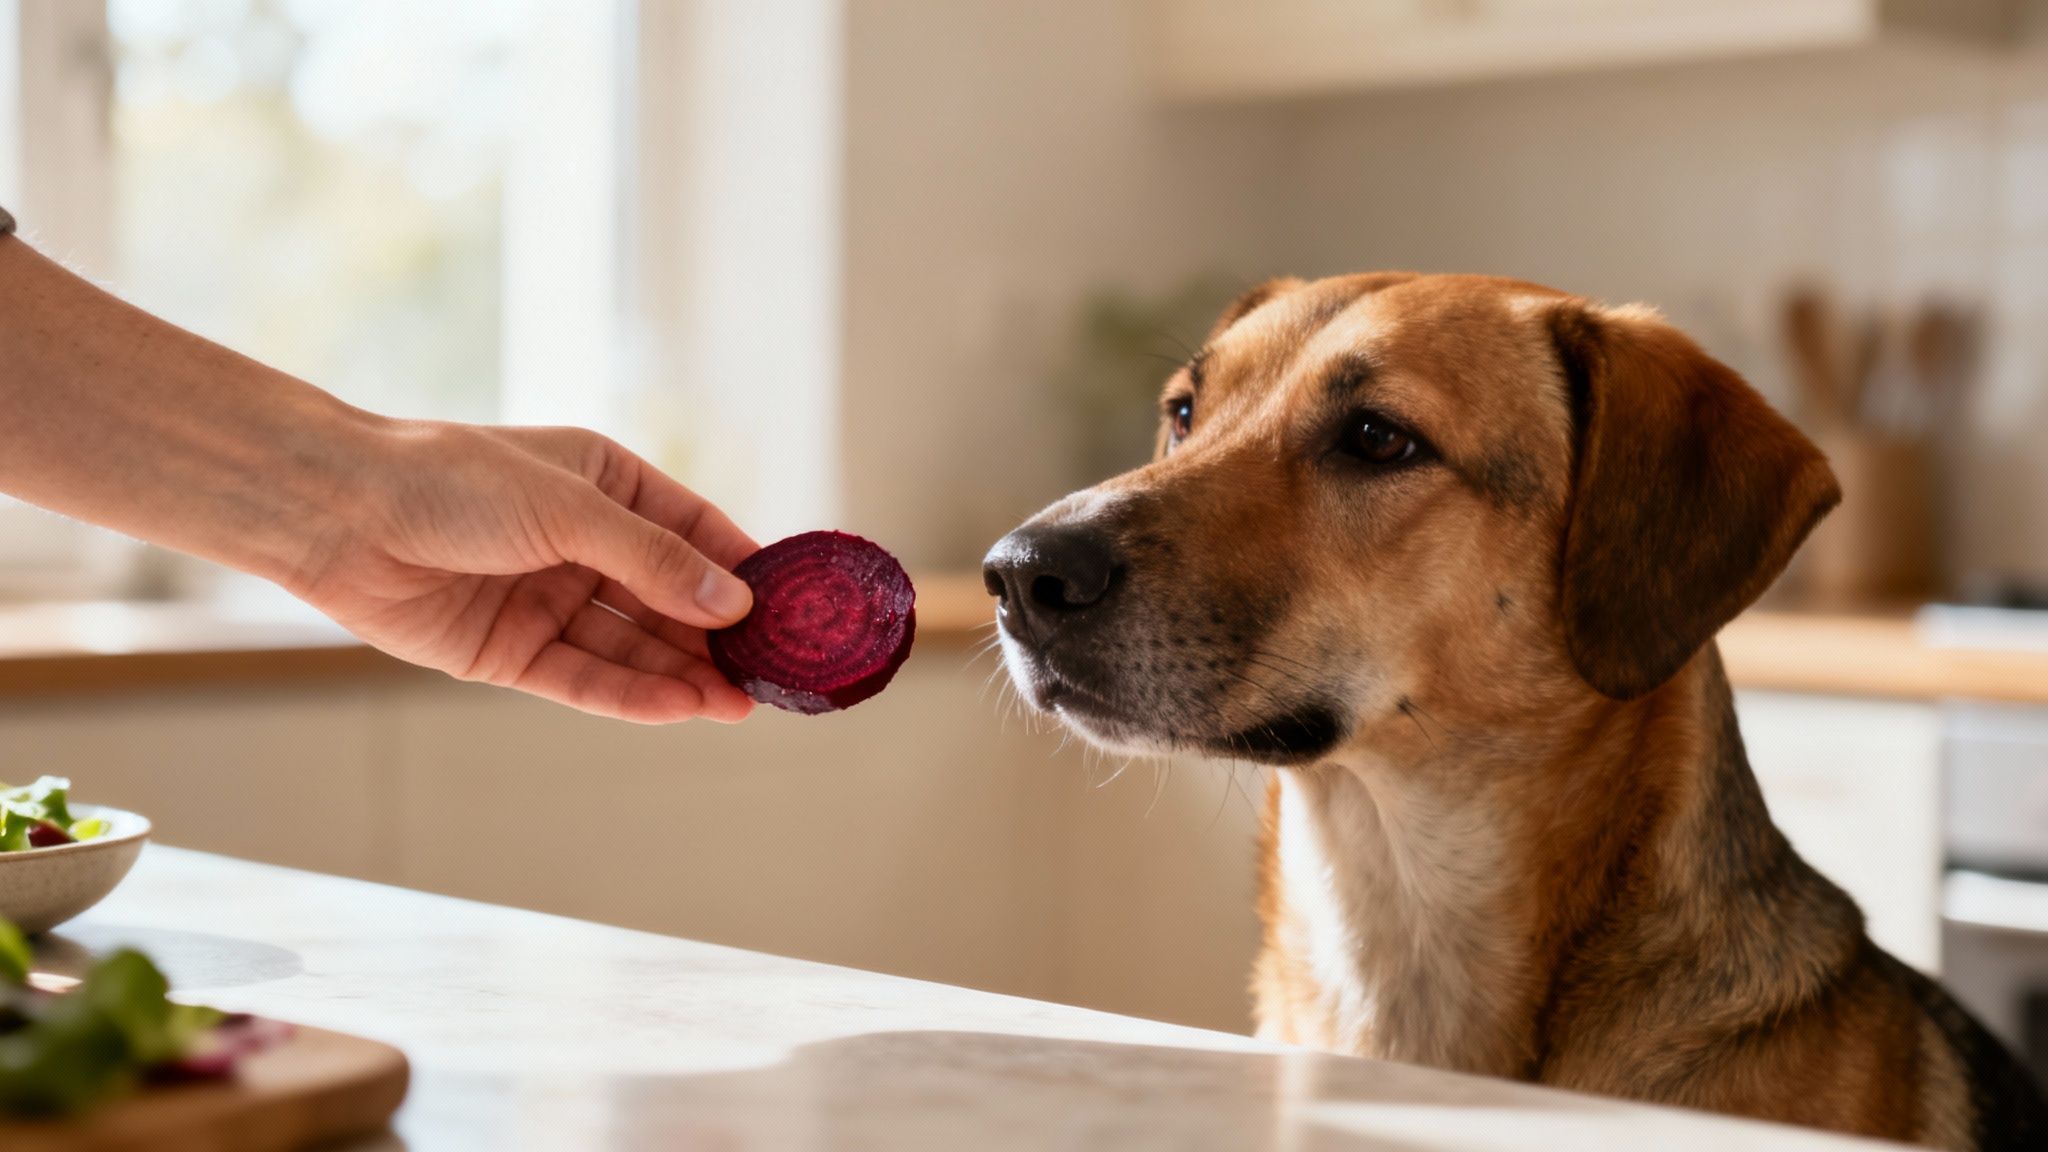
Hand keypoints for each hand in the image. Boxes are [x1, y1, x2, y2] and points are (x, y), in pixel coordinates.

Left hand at [289, 422, 759, 723]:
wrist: (339, 515)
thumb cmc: (452, 482)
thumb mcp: (570, 510)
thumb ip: (654, 560)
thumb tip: (736, 602)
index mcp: (606, 483)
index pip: (695, 532)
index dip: (745, 570)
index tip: (794, 609)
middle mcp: (584, 544)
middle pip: (670, 599)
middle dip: (721, 637)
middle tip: (775, 675)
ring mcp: (549, 599)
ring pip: (634, 646)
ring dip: (686, 675)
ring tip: (741, 704)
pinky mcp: (512, 651)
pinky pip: (586, 677)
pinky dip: (632, 695)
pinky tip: (680, 708)